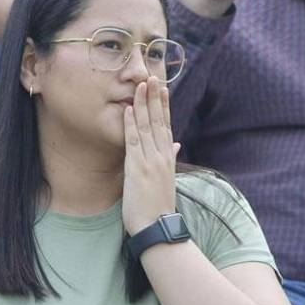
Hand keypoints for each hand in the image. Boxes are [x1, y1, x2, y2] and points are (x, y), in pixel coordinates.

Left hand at [122, 77, 179, 235]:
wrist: (158, 227)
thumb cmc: (159, 208)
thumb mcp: (167, 180)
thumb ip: (170, 159)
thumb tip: (175, 145)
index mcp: (168, 158)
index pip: (167, 126)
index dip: (164, 106)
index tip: (162, 89)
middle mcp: (162, 156)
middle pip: (159, 121)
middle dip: (155, 98)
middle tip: (153, 77)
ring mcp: (151, 161)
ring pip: (148, 126)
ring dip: (144, 104)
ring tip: (141, 85)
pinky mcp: (138, 168)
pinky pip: (134, 141)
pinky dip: (132, 124)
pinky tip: (129, 109)